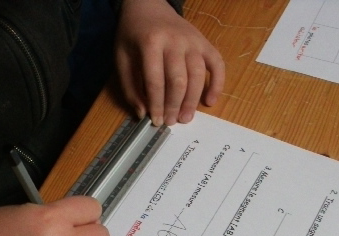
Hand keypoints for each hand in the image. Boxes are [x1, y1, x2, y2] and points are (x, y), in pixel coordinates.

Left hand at [115, 0, 224, 125]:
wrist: (148, 6)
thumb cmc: (134, 34)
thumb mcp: (122, 57)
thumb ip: (129, 86)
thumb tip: (142, 113)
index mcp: (151, 43)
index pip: (155, 81)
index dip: (156, 104)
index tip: (156, 120)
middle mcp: (175, 41)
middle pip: (178, 80)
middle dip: (175, 105)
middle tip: (171, 122)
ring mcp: (193, 41)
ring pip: (197, 75)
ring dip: (192, 100)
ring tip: (185, 117)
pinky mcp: (204, 42)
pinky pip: (217, 64)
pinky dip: (217, 84)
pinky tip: (210, 101)